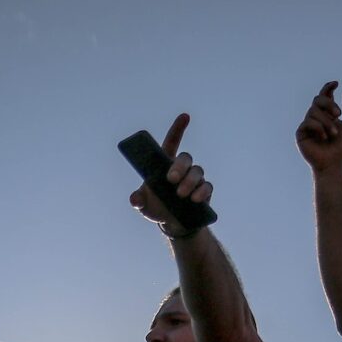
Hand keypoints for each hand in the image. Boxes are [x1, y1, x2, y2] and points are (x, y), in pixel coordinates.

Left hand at [130, 114, 213, 231]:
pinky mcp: (205, 192)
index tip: (185, 116)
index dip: (179, 128)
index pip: (173, 141)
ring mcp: (195, 179)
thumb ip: (137, 200)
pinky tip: (195, 199)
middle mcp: (182, 169)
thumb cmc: (155, 208)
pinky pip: (207, 187)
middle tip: (171, 180)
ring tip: (181, 195)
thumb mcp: (143, 205)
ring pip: (197, 171)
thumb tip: (134, 199)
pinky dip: (202, 192)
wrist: (172, 225)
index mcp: (165, 165)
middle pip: (185, 158)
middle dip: (179, 167)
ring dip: (189, 181)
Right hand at [296, 81, 341, 173]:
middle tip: (338, 114)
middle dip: (329, 104)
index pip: (325, 96)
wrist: (335, 164)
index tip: (336, 83)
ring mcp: (308, 125)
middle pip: (318, 99)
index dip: (328, 87)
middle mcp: (316, 118)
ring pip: (314, 111)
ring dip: (327, 122)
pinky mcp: (301, 133)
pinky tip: (324, 138)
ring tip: (334, 134)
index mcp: (328, 115)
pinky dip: (319, 128)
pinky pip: (308, 122)